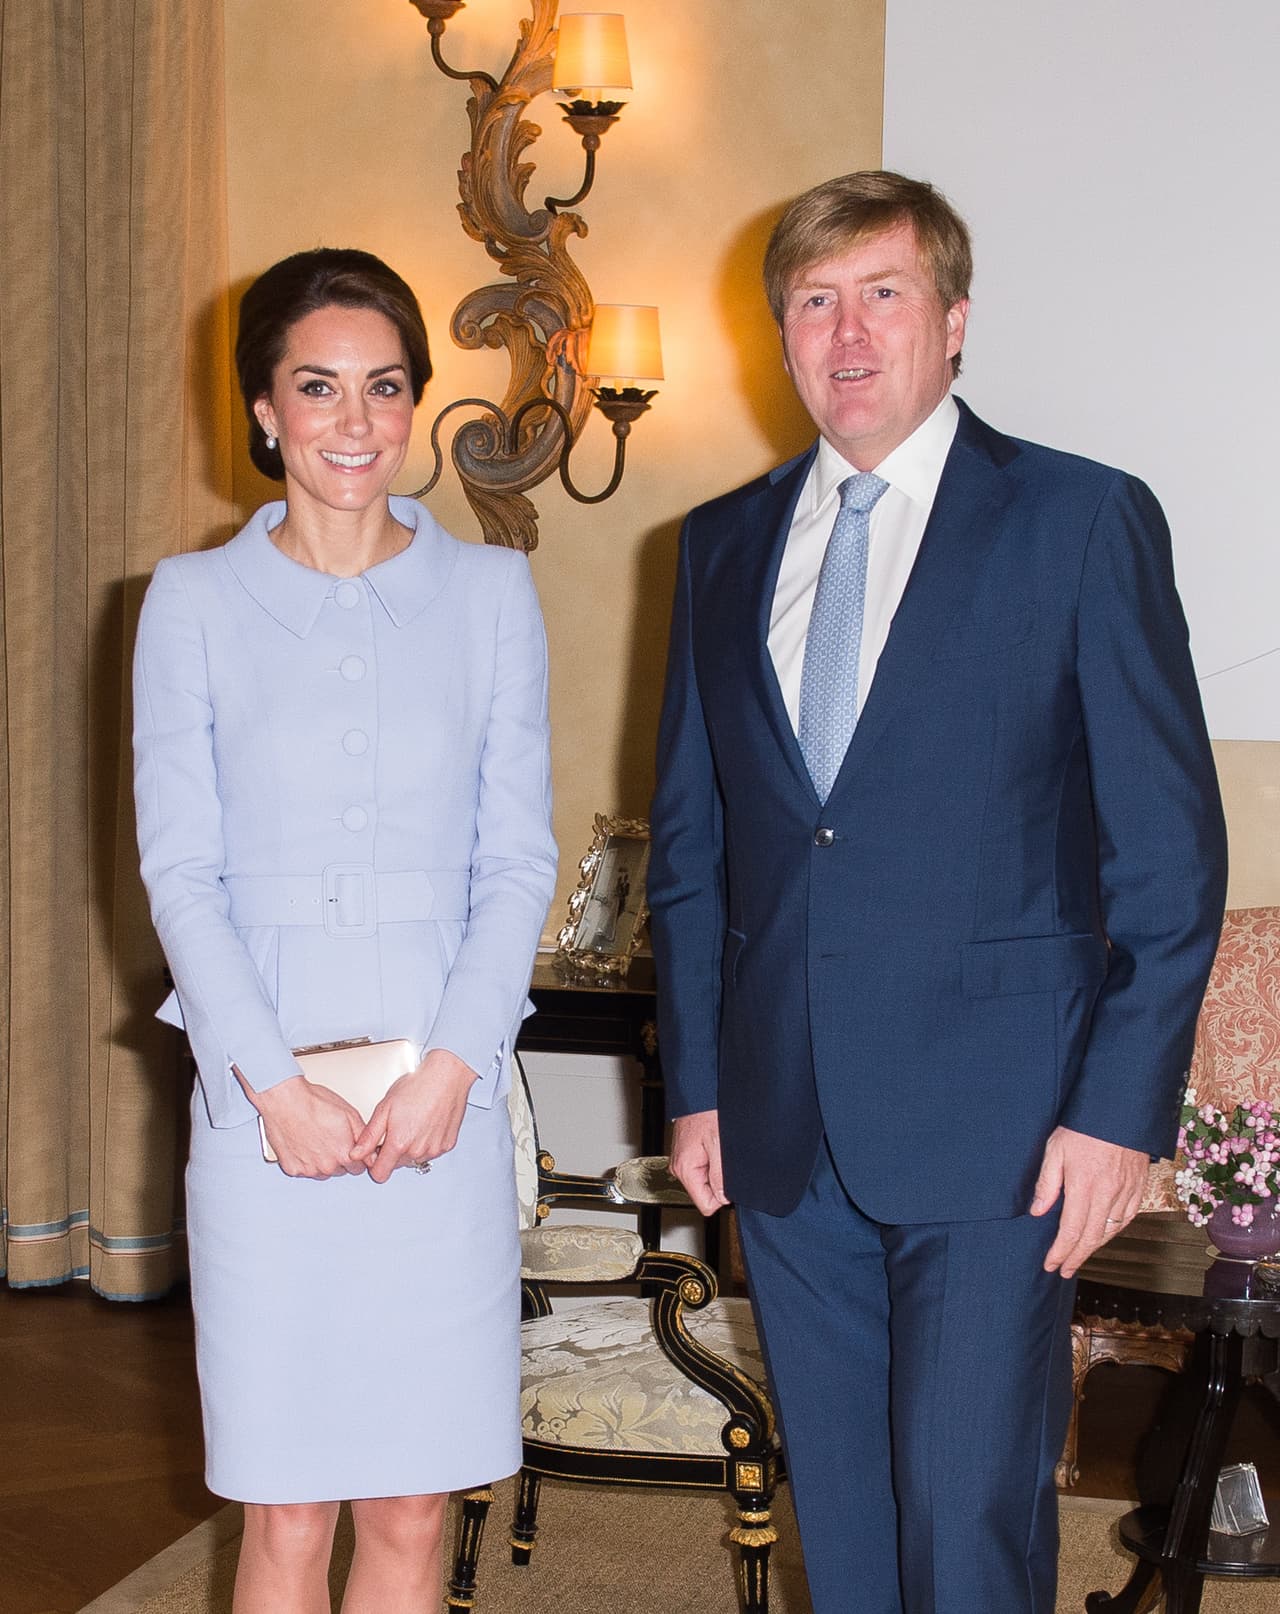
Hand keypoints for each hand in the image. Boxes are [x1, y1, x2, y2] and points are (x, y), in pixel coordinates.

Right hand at [250, 1073, 367, 1179]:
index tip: (351, 1148)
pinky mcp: (292, 1169)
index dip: (357, 1156)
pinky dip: (305, 1161)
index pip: (359, 1168)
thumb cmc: (314, 1103)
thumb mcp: (349, 1114)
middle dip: (340, 1158)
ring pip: (323, 1173)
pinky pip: (305, 1171)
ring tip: (317, 1139)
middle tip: (331, 1139)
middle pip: (341, 1171)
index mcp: (344, 1154)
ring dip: (323, 1161)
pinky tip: (304, 1144)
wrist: (285, 1100)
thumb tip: (370, 1151)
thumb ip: (363, 1136)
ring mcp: (308, 1170)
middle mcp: (327, 1166)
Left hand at [350, 1048, 478, 1183]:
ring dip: (410, 1148)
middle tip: (396, 1127)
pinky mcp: (447, 1145)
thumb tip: (356, 1154)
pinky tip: (426, 1124)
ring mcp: (434, 1149)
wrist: (446, 1077)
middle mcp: (418, 1151)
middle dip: (393, 1152)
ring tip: (412, 1123)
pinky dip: (426, 1143)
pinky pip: (430, 1152)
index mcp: (399, 1143)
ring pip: (414, 1159)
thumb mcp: (384, 1108)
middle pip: (397, 1165)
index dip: (375, 1164)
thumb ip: (369, 1136)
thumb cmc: (417, 1087)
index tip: (376, 1151)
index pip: (380, 1174)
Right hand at [670, 1109, 729, 1216]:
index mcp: (685, 1169)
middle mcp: (679, 1168)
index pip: (706, 1205)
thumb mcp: (719, 1144)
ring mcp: (681, 1162)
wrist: (698, 1096)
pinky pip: (702, 1169)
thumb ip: (720, 1175)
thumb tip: (724, 1197)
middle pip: (705, 1193)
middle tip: (722, 1159)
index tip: (728, 1181)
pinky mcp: (686, 1155)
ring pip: (704, 1181)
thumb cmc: (705, 1113)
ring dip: (715, 1170)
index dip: (722, 1197)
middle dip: (718, 1181)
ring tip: (716, 1149)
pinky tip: (713, 1147)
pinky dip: (711, 1162)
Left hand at [1030, 1125, 1147, 1277]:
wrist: (1120, 1109)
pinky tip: (1105, 1235)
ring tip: (1080, 1257)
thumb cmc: (1082, 1126)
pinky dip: (1114, 1231)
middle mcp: (1109, 1194)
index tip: (1051, 1265)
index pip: (1071, 1231)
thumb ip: (1047, 1183)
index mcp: (1085, 1187)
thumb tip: (1038, 1212)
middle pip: (1092, 1238)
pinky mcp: (1139, 1186)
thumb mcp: (1055, 1149)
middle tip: (1064, 1271)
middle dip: (1076, 1257)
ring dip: (1095, 1247)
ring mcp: (1126, 1192)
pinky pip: (1127, 1218)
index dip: (1061, 1252)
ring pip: (1111, 1230)